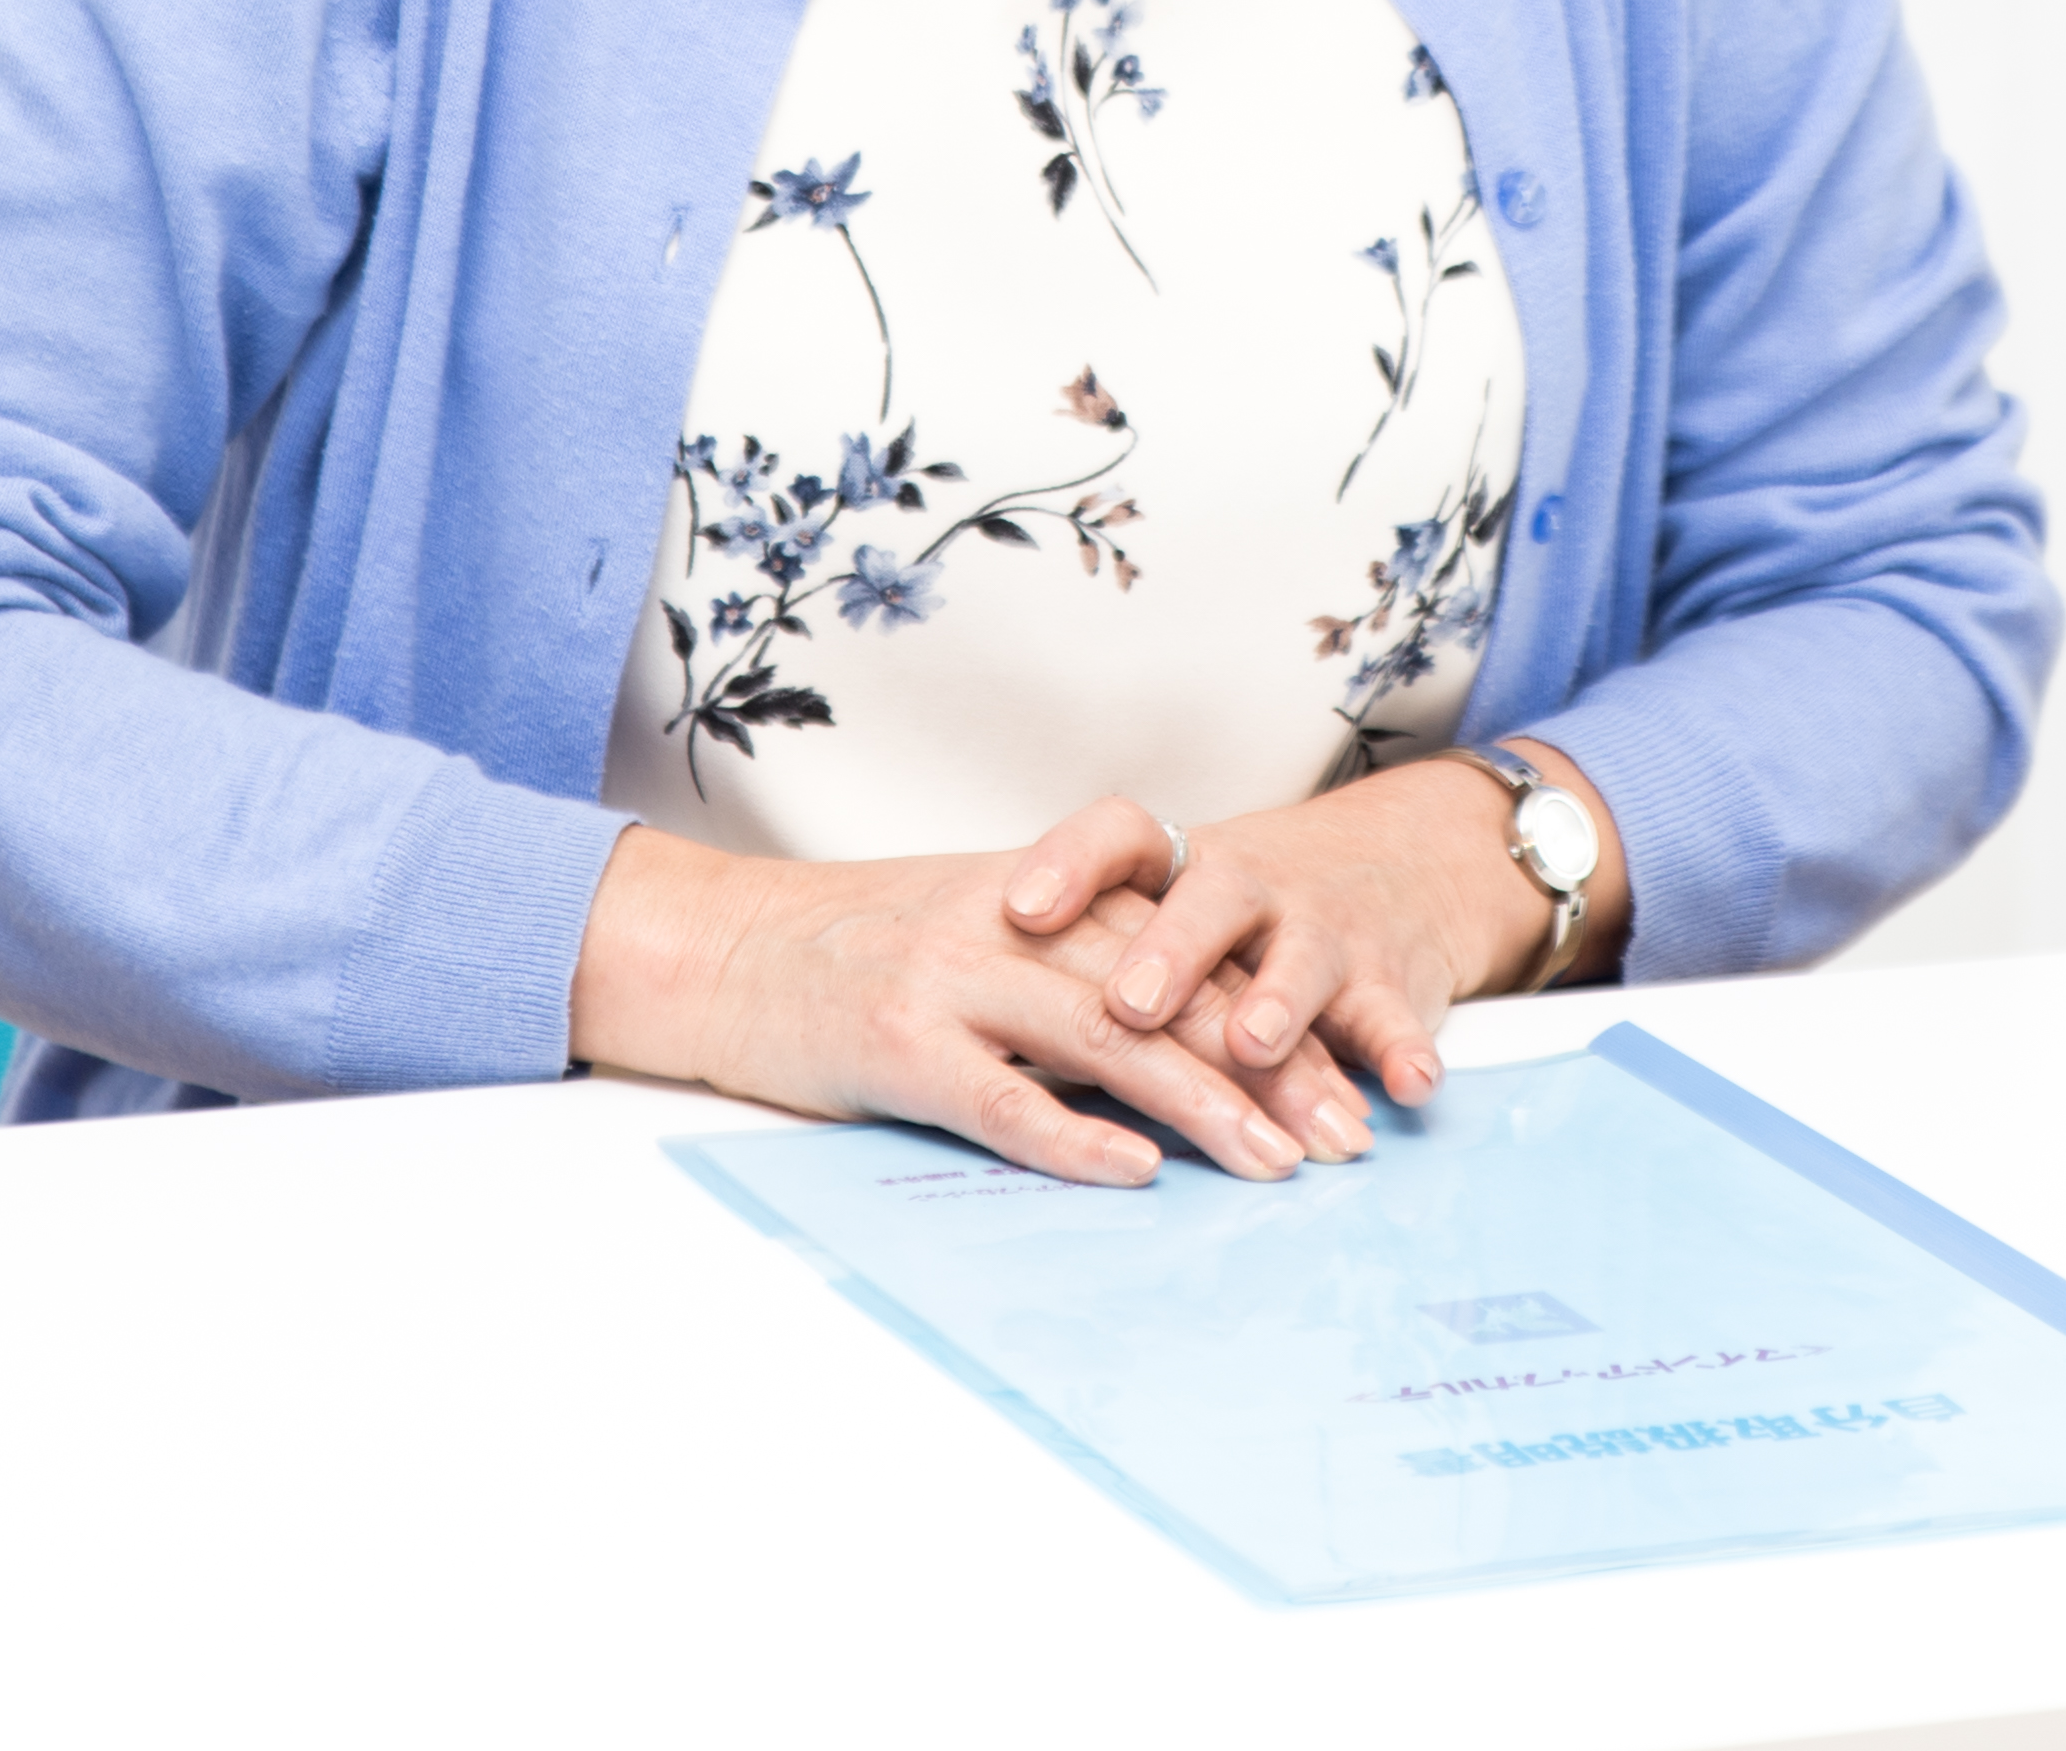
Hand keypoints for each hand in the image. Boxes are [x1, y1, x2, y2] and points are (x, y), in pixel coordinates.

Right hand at [568, 823, 1375, 1188]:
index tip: (1350, 1082)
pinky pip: (998, 1094)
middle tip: (1347, 1138)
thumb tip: (1179, 1047)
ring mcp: (952, 979)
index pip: (1191, 953)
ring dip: (1201, 1103)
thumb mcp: (975, 931)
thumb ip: (1071, 969)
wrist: (715, 946)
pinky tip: (1133, 1170)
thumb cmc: (848, 951)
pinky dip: (1070, 1133)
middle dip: (1271, 1068)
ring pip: (1105, 1036)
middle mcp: (1011, 923)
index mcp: (1043, 893)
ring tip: (1276, 1163)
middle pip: (1171, 994)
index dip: (1276, 1018)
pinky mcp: (896, 1042)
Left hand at [1000, 750, 1623, 1115]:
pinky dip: (1404, 1049)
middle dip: (1171, 952)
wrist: (1401, 865)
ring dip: (1281, 1002)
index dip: (1068, 865)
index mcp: (1181, 866)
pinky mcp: (1388, 978)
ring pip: (1302, 958)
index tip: (1018, 908)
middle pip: (1210, 901)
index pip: (1118, 836)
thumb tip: (964, 1023)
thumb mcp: (1169, 912)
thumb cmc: (1239, 913)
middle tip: (1131, 1003)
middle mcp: (1250, 887)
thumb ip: (1090, 958)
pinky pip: (1395, 1015)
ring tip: (1254, 1044)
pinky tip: (1407, 1086)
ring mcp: (1323, 929)